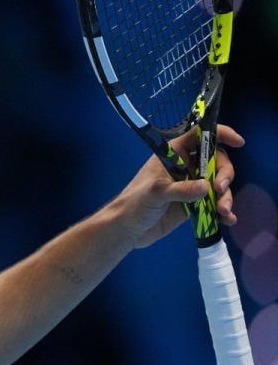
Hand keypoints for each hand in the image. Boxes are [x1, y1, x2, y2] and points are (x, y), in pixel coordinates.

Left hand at [113, 124, 242, 248]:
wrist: (127, 230)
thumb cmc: (134, 204)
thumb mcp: (155, 193)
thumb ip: (180, 189)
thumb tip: (206, 187)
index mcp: (174, 155)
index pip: (200, 136)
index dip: (220, 134)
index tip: (238, 142)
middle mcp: (186, 167)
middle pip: (217, 161)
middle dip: (225, 173)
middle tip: (220, 188)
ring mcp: (191, 186)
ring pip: (218, 184)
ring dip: (226, 196)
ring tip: (223, 211)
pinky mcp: (194, 205)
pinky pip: (215, 203)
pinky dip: (223, 211)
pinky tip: (228, 219)